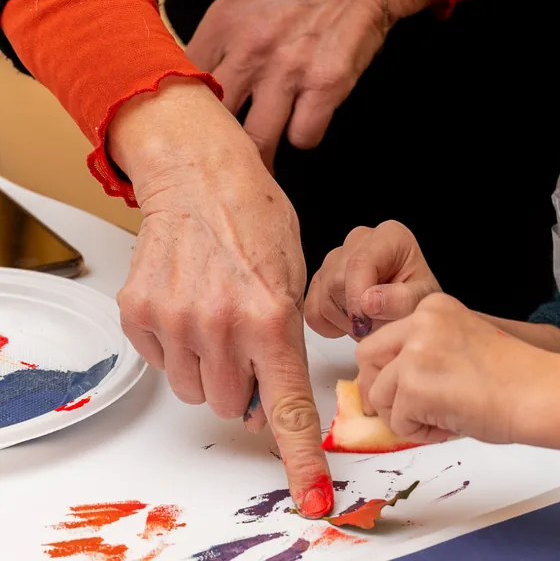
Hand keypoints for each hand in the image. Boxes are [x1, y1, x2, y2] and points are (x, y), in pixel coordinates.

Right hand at [108, 78, 331, 518]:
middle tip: (247, 343)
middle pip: (232, 405)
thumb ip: (284, 342)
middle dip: (244, 386)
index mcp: (271, 317)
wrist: (199, 175)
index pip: (286, 406)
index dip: (300, 457)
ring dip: (210, 369)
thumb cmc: (255, 216)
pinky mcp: (139, 315)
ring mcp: (174, 322)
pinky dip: (179, 348)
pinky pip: (163, 364)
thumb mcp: (294, 275)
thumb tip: (266, 397)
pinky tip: (190, 306)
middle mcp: (221, 325)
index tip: (311, 494)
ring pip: (196, 390)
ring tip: (217, 317)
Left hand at [185, 0, 444, 169]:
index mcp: (224, 21)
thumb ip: (224, 36)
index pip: (184, 83)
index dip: (190, 112)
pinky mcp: (326, 85)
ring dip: (263, 154)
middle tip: (228, 155)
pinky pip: (304, 136)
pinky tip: (307, 123)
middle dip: (221, 145)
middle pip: (216, 120)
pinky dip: (305, 136)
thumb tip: (204, 75)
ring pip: (258, 140)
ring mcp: (289, 68)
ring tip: (265, 159)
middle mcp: (251, 47)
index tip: (199, 126)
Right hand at [305, 220, 440, 339]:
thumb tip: (368, 301)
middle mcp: (358, 240)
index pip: (360, 262)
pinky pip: (312, 309)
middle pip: (336, 280)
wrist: (408, 310)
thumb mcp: (423, 301)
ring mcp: (335, 258)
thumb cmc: (418, 300)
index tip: (365, 322)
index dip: (357, 295)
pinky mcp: (320, 279)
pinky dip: (329, 325)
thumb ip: (402, 300)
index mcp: (389, 236)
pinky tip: (352, 323)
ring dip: (345, 321)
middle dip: (355, 312)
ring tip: (370, 323)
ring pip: (323, 296)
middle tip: (378, 325)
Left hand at [356, 293, 542, 443]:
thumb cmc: (513, 375)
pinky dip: (419, 432)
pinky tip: (449, 426)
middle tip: (395, 411)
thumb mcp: (459, 343)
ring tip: (440, 419)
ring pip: (378, 393)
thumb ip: (424, 351)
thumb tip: (387, 383)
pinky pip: (397, 420)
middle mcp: (420, 321)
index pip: (385, 336)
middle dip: (376, 387)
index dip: (388, 368)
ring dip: (402, 416)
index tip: (398, 388)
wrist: (538, 392)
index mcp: (432, 307)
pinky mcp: (414, 386)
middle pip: (367, 355)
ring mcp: (415, 352)